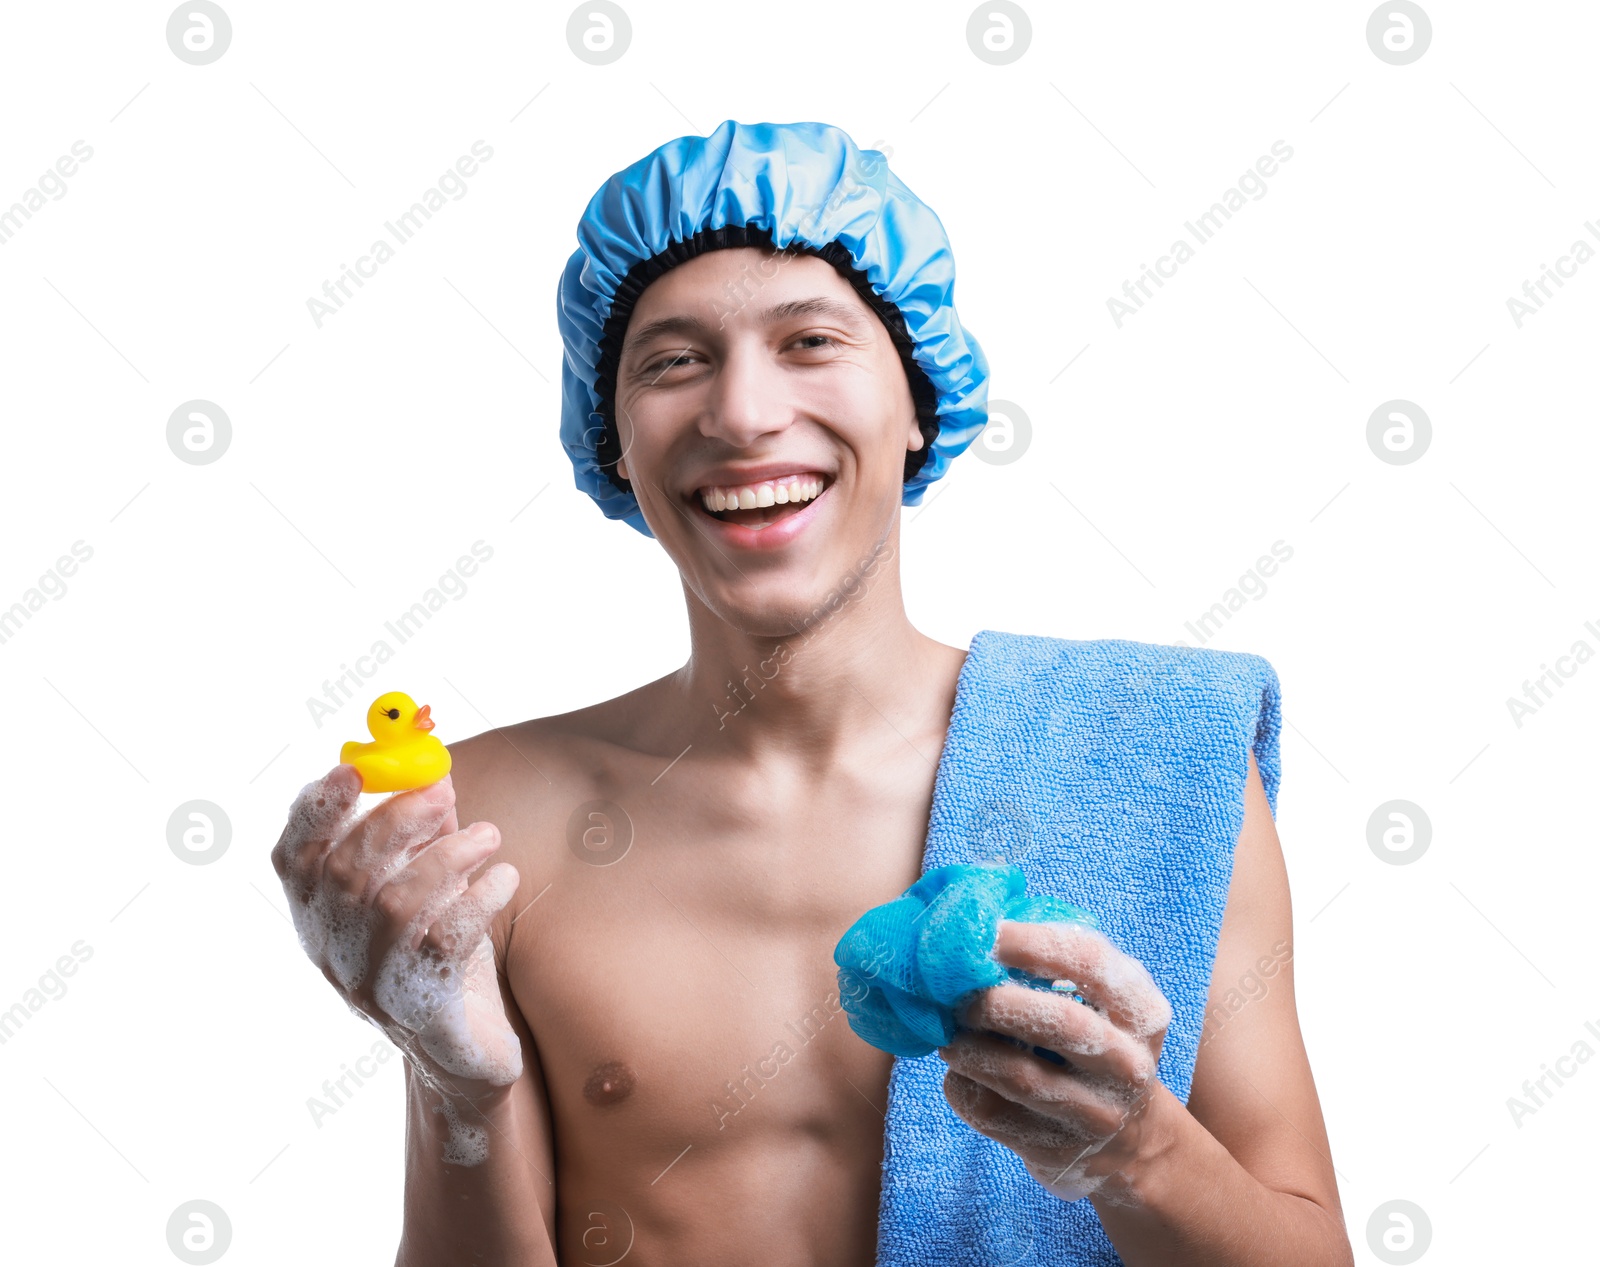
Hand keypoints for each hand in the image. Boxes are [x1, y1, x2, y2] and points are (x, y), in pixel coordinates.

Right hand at [270, 765, 523, 1106]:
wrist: (466, 1054)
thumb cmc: (442, 953)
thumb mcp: (428, 885)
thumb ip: (425, 831)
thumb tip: (435, 770)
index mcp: (320, 916)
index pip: (295, 858)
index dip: (317, 810)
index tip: (354, 768)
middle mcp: (334, 954)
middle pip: (347, 874)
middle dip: (396, 820)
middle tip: (444, 793)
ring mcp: (373, 988)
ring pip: (396, 907)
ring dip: (446, 857)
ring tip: (489, 836)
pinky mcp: (424, 1012)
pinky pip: (444, 944)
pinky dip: (478, 900)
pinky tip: (505, 880)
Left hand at [938, 919, 1172, 1203]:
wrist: (1130, 1140)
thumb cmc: (1096, 1045)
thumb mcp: (1101, 1004)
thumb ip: (1056, 965)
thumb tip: (977, 929)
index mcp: (1142, 1013)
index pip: (1090, 963)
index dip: (1033, 941)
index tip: (987, 933)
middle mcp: (1130, 1065)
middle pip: (1059, 1023)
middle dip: (997, 1001)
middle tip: (957, 993)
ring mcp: (1099, 1116)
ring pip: (1021, 1076)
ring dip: (970, 1048)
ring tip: (947, 1031)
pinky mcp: (1060, 1152)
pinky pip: (995, 1114)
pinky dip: (964, 1087)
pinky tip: (959, 1072)